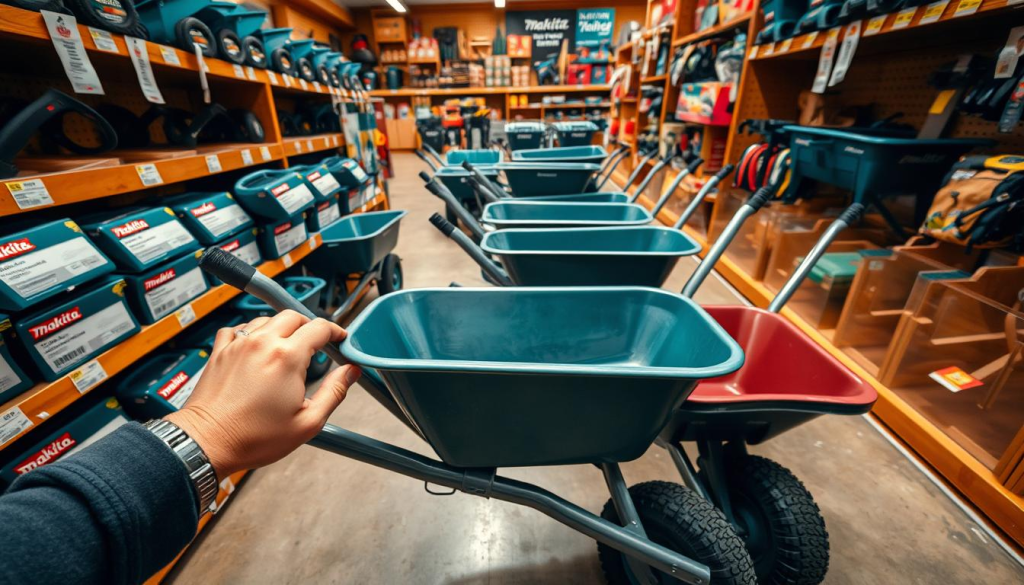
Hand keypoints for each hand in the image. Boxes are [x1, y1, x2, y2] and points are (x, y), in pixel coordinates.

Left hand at [165, 311, 360, 478]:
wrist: (207, 442)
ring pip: (266, 319)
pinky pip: (238, 329)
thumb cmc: (253, 437)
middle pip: (293, 316)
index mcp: (287, 357)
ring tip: (286, 348)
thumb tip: (350, 373)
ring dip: (281, 328)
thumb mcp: (307, 422)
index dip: (335, 331)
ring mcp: (238, 344)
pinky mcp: (220, 352)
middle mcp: (262, 343)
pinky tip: (255, 348)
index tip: (338, 338)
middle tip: (315, 343)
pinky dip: (250, 333)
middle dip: (309, 326)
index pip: (319, 327)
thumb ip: (334, 392)